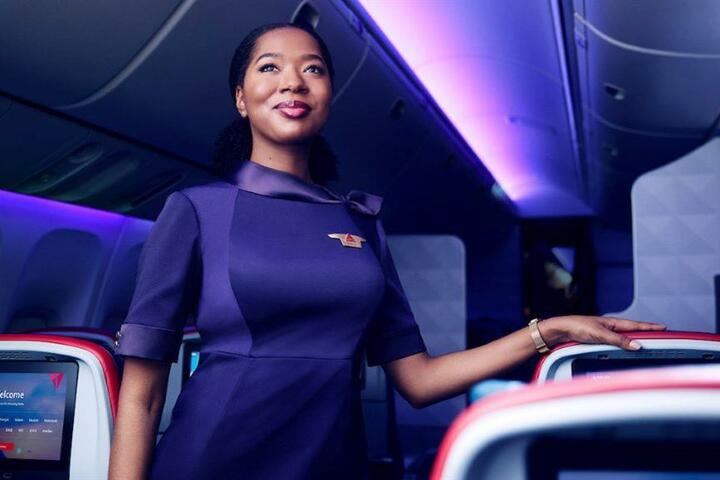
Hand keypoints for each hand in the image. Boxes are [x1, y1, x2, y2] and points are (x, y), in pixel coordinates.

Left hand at [538, 316, 666, 350]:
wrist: (560, 330)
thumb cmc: (577, 327)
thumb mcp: (600, 334)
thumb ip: (619, 340)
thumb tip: (637, 345)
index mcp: (613, 322)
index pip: (636, 325)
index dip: (650, 327)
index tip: (664, 327)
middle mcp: (610, 326)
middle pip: (632, 330)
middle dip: (646, 332)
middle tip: (660, 334)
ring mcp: (604, 332)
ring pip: (625, 337)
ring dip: (636, 339)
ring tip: (648, 342)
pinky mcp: (598, 339)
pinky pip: (616, 342)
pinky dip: (625, 345)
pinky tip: (626, 348)